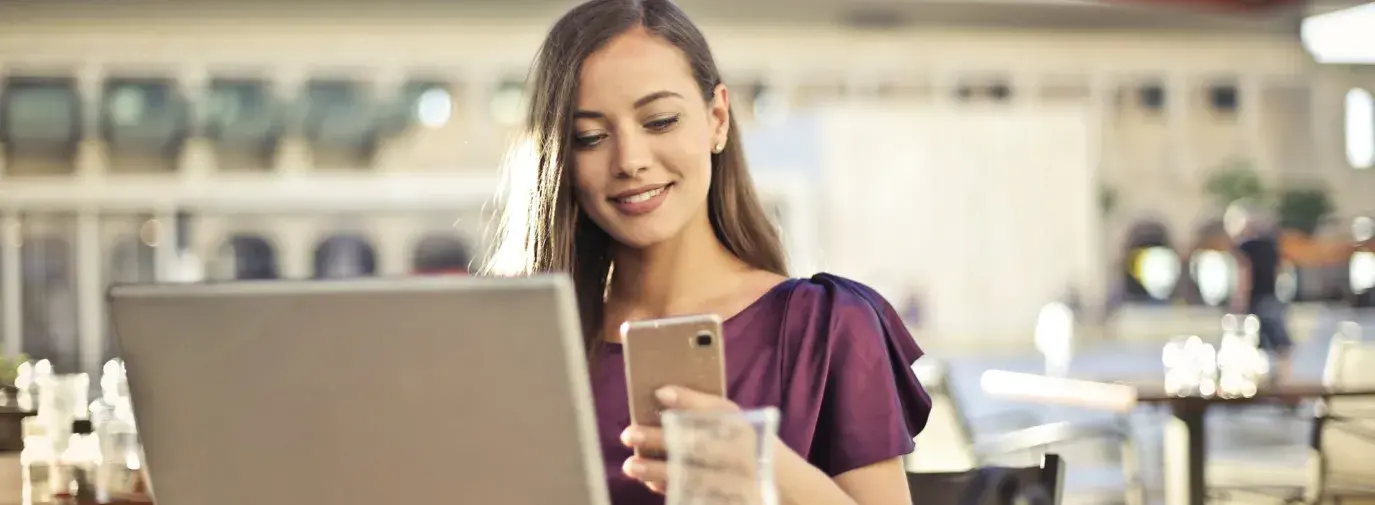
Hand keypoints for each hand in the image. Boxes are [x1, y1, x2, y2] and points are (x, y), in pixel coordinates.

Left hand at [620, 386, 764, 499]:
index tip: (658, 392)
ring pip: (693, 476)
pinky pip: (696, 497)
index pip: (717, 411)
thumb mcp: (736, 420)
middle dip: (662, 439)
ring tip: (630, 464)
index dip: (688, 401)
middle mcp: (742, 455)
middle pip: (699, 445)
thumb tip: (662, 391)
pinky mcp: (727, 499)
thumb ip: (701, 405)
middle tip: (629, 433)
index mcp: (744, 428)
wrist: (782, 485)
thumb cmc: (748, 443)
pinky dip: (672, 490)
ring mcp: (735, 482)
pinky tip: (651, 483)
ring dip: (659, 470)